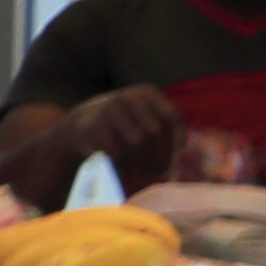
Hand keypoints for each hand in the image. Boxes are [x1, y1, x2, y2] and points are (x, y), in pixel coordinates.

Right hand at [63, 84, 179, 185]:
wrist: (80, 126)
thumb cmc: (125, 126)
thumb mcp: (147, 117)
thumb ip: (167, 128)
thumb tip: (185, 151)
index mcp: (146, 92)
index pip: (170, 117)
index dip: (177, 139)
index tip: (177, 154)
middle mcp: (127, 97)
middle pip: (154, 132)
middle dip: (159, 156)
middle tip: (158, 173)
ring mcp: (107, 110)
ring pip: (136, 142)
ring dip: (142, 163)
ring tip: (142, 173)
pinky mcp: (91, 127)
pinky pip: (116, 151)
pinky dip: (123, 164)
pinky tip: (123, 169)